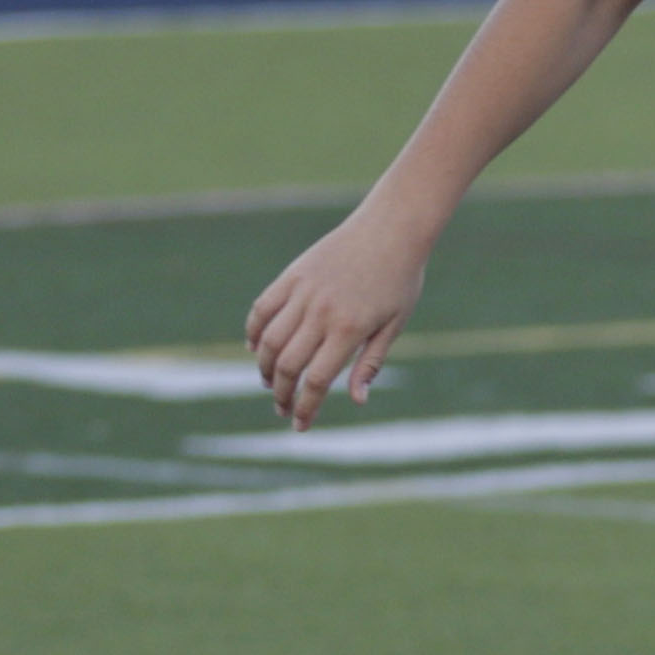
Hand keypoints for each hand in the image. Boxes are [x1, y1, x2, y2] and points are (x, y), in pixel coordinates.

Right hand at [246, 204, 429, 428]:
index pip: (317, 380)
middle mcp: (321, 313)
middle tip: (282, 408)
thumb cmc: (400, 280)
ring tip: (269, 382)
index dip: (305, 407)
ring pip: (269, 340)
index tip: (299, 425)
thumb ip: (370, 363)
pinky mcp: (292, 276)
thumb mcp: (394, 325)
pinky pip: (263, 308)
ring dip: (263, 367)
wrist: (390, 229)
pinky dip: (254, 331)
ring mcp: (303, 293)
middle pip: (287, 365)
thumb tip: (356, 401)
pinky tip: (256, 348)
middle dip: (280, 393)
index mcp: (350, 330)